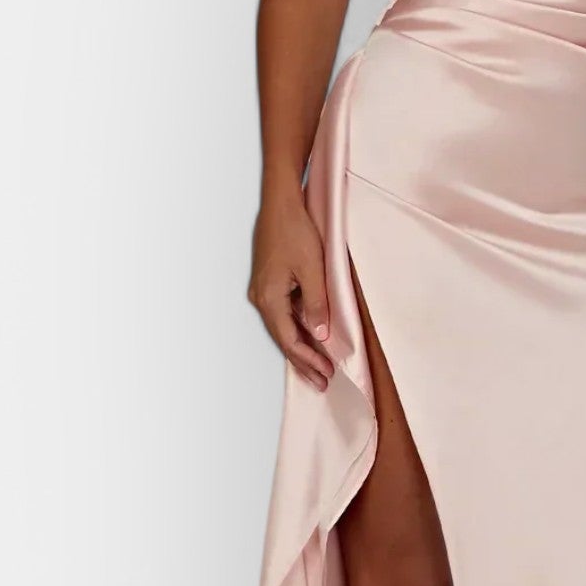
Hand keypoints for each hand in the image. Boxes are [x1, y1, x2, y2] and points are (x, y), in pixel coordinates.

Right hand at [249, 192, 336, 389]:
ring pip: (281, 328)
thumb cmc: (295, 231)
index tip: (326, 374)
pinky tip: (308, 338)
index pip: (289, 340)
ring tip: (316, 367)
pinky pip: (281, 314)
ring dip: (299, 347)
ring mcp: (262, 290)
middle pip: (282, 339)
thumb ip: (316, 305)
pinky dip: (295, 329)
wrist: (280, 203)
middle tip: (321, 382)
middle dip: (302, 362)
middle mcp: (260, 298)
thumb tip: (319, 335)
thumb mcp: (313, 270)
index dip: (308, 360)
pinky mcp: (268, 281)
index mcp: (269, 298)